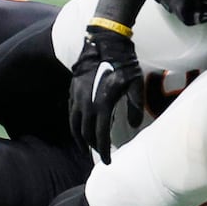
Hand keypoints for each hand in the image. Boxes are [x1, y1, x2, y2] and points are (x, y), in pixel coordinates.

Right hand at [69, 26, 143, 163]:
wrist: (105, 43)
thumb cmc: (124, 63)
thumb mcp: (135, 85)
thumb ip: (134, 107)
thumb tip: (133, 126)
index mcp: (102, 105)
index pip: (100, 136)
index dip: (104, 151)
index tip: (108, 162)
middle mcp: (86, 104)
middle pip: (86, 133)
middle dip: (92, 147)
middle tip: (100, 156)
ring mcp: (77, 96)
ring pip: (74, 124)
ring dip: (80, 138)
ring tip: (86, 148)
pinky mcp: (73, 89)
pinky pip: (71, 112)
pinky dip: (75, 124)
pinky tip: (79, 127)